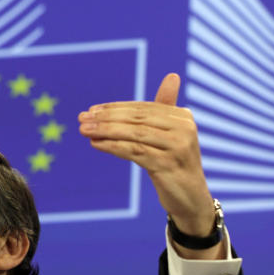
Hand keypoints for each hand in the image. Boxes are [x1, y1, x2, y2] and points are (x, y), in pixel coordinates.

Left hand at [78, 73, 222, 256]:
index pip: (142, 108)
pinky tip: (96, 144)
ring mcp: (178, 147)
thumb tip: (172, 76)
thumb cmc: (175, 163)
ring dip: (105, 131)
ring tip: (84, 130)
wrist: (190, 198)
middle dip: (106, 118)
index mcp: (183, 117)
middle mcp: (184, 128)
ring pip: (134, 134)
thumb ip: (164, 109)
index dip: (115, 108)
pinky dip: (113, 146)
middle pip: (137, 119)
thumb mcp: (170, 135)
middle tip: (82, 118)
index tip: (92, 110)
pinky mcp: (168, 164)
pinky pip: (134, 151)